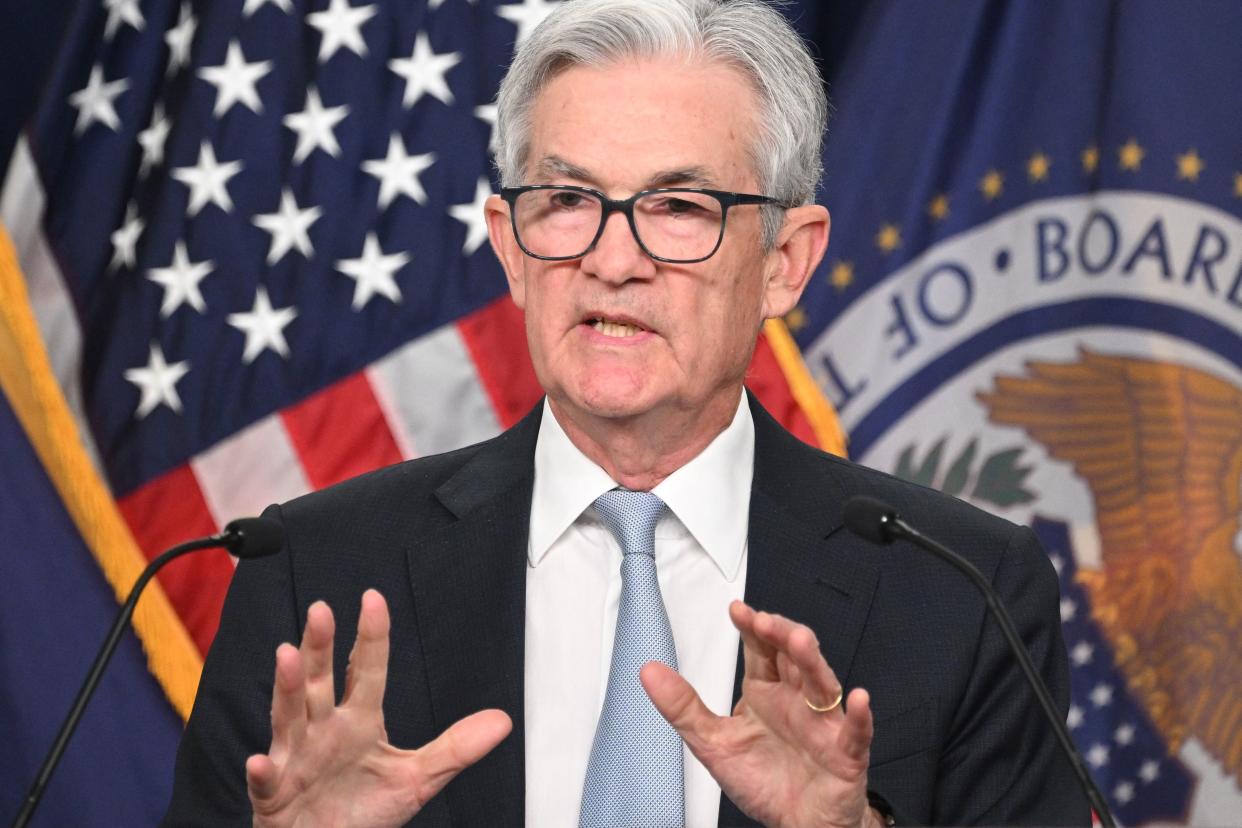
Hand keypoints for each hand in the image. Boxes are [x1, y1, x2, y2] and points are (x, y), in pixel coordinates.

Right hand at [245, 589, 511, 827]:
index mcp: (358, 722)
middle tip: (323, 610)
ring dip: (287, 688)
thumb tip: (503, 721)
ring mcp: (296, 760)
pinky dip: (262, 773)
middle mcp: (323, 731)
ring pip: (289, 718)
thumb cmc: (363, 810)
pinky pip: (266, 782)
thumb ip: (456, 748)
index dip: (372, 637)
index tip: (374, 599)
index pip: (366, 672)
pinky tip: (260, 761)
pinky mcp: (274, 796)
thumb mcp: (417, 778)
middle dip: (320, 646)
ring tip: (287, 656)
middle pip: (319, 681)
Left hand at [642, 601, 877, 827]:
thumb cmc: (763, 781)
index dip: (752, 628)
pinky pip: (855, 732)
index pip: (761, 650)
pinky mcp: (845, 754)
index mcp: (766, 693)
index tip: (737, 610)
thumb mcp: (713, 743)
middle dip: (781, 635)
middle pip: (794, 656)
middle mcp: (796, 700)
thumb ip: (683, 707)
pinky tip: (858, 698)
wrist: (797, 827)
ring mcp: (823, 724)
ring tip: (799, 642)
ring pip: (822, 684)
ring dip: (812, 661)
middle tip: (764, 621)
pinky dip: (860, 716)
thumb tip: (648, 671)